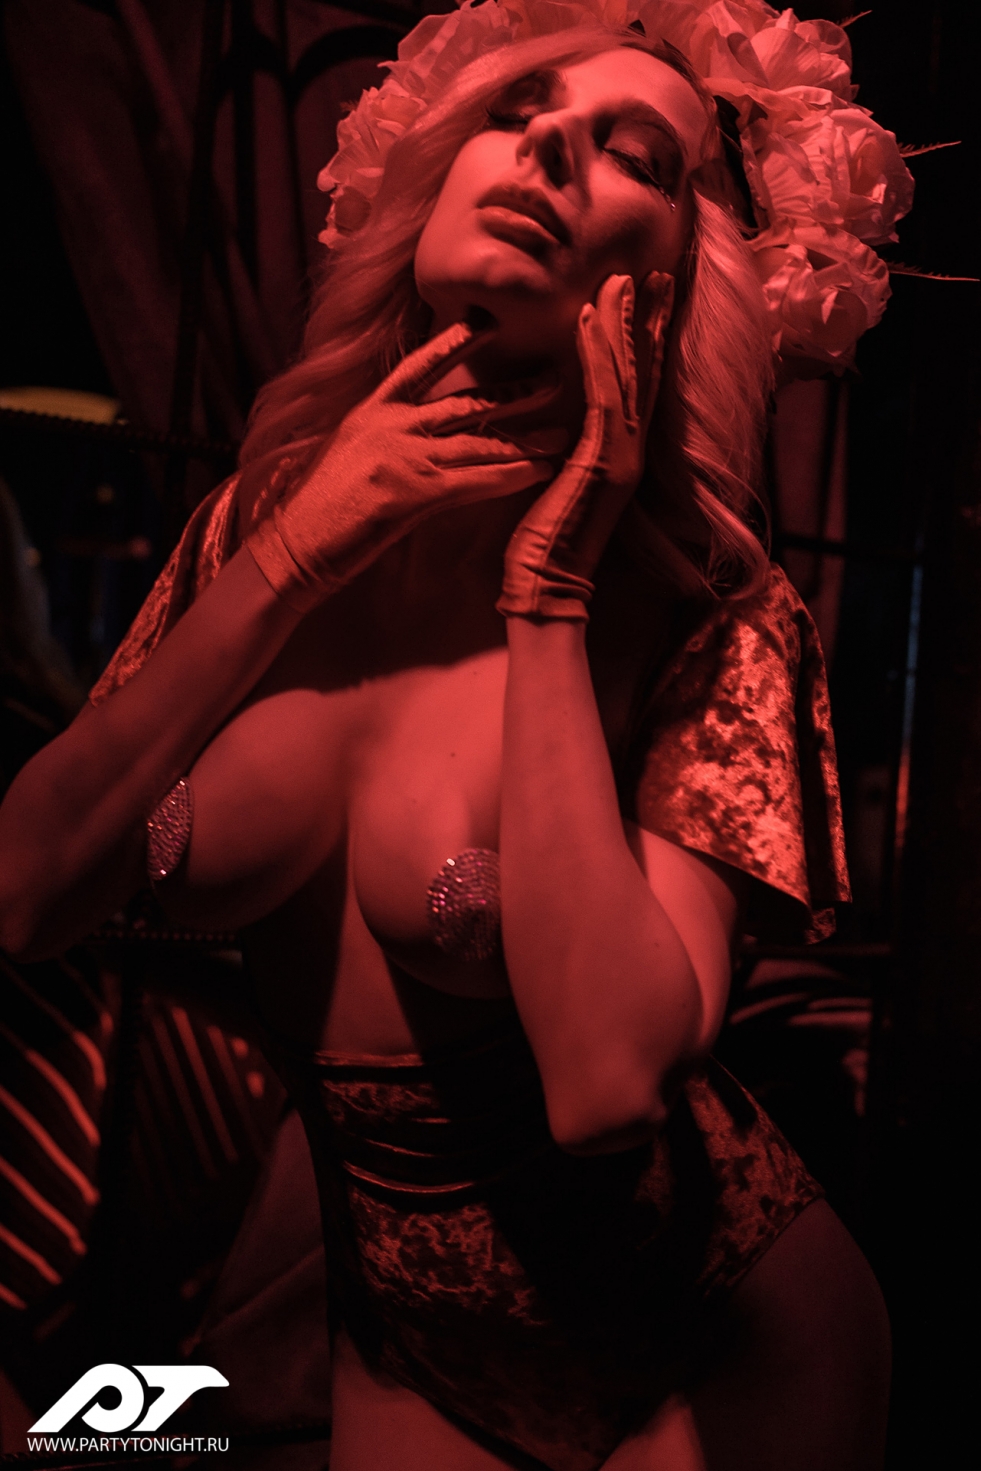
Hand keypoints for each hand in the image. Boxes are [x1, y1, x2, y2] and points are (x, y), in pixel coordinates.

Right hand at [247, 322, 556, 612]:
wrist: (291, 546)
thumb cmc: (315, 513)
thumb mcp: (345, 460)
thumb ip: (379, 443)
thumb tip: (405, 442)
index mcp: (370, 413)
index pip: (419, 366)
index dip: (454, 342)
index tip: (487, 321)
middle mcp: (390, 426)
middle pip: (464, 401)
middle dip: (513, 390)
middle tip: (556, 376)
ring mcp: (402, 457)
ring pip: (478, 441)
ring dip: (525, 438)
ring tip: (564, 434)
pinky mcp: (412, 493)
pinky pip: (474, 480)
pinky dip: (511, 475)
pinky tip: (540, 471)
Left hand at [496, 271, 674, 621]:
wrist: (546, 586)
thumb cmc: (544, 543)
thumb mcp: (560, 485)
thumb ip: (570, 452)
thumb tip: (563, 425)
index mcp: (621, 453)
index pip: (638, 385)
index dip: (646, 340)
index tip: (647, 297)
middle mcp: (630, 450)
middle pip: (646, 372)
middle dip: (650, 320)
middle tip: (655, 273)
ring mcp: (620, 456)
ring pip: (627, 377)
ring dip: (622, 324)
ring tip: (619, 279)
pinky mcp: (600, 462)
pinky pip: (601, 397)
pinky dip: (595, 356)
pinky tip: (585, 320)